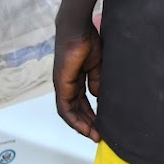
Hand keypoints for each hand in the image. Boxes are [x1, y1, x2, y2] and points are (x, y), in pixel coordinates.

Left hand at [53, 26, 103, 140]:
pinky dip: (74, 119)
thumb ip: (96, 80)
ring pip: (69, 111)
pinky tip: (84, 127)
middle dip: (87, 123)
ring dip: (81, 125)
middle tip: (99, 135)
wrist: (78, 28)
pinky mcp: (61, 84)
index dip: (91, 114)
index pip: (81, 100)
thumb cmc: (87, 40)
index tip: (102, 124)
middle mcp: (67, 83)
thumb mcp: (97, 64)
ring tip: (94, 135)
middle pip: (75, 109)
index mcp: (76, 77)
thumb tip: (96, 95)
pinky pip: (64, 108)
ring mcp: (62, 84)